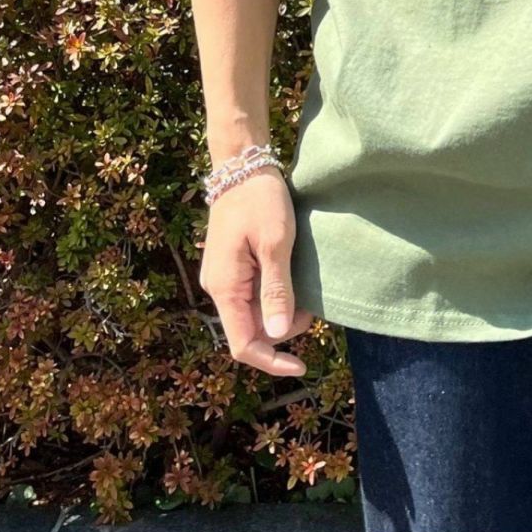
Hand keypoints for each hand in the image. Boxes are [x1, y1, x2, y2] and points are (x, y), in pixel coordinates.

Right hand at [198, 166, 315, 375]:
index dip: (271, 361)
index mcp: (223, 287)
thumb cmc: (260, 200)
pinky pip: (253, 294)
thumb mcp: (275, 243)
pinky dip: (275, 294)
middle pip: (250, 330)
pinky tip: (293, 278)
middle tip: (312, 305)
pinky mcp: (233, 266)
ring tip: (306, 289)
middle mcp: (218, 288)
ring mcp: (224, 277)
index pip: (242, 344)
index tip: (303, 366)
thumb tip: (278, 335)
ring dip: (281, 310)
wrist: (242, 165)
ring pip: (253, 313)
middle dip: (283, 328)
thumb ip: (277, 289)